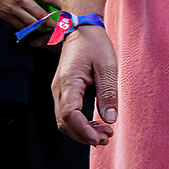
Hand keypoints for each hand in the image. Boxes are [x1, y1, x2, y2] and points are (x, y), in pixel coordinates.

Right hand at [0, 0, 60, 32]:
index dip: (61, 5)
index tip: (68, 9)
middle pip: (42, 15)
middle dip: (54, 22)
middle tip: (62, 26)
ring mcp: (13, 9)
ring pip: (32, 23)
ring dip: (42, 28)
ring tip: (51, 30)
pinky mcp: (6, 16)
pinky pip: (20, 26)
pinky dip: (29, 29)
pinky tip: (35, 30)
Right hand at [52, 24, 118, 145]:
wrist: (81, 30)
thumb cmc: (95, 45)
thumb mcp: (107, 67)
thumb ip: (108, 93)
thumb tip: (109, 119)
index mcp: (68, 82)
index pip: (70, 115)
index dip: (84, 131)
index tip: (101, 137)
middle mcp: (58, 89)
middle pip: (64, 123)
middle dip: (84, 135)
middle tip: (107, 137)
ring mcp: (59, 91)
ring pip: (64, 122)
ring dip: (82, 132)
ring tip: (104, 133)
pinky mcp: (63, 92)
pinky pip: (67, 114)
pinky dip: (80, 124)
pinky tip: (96, 125)